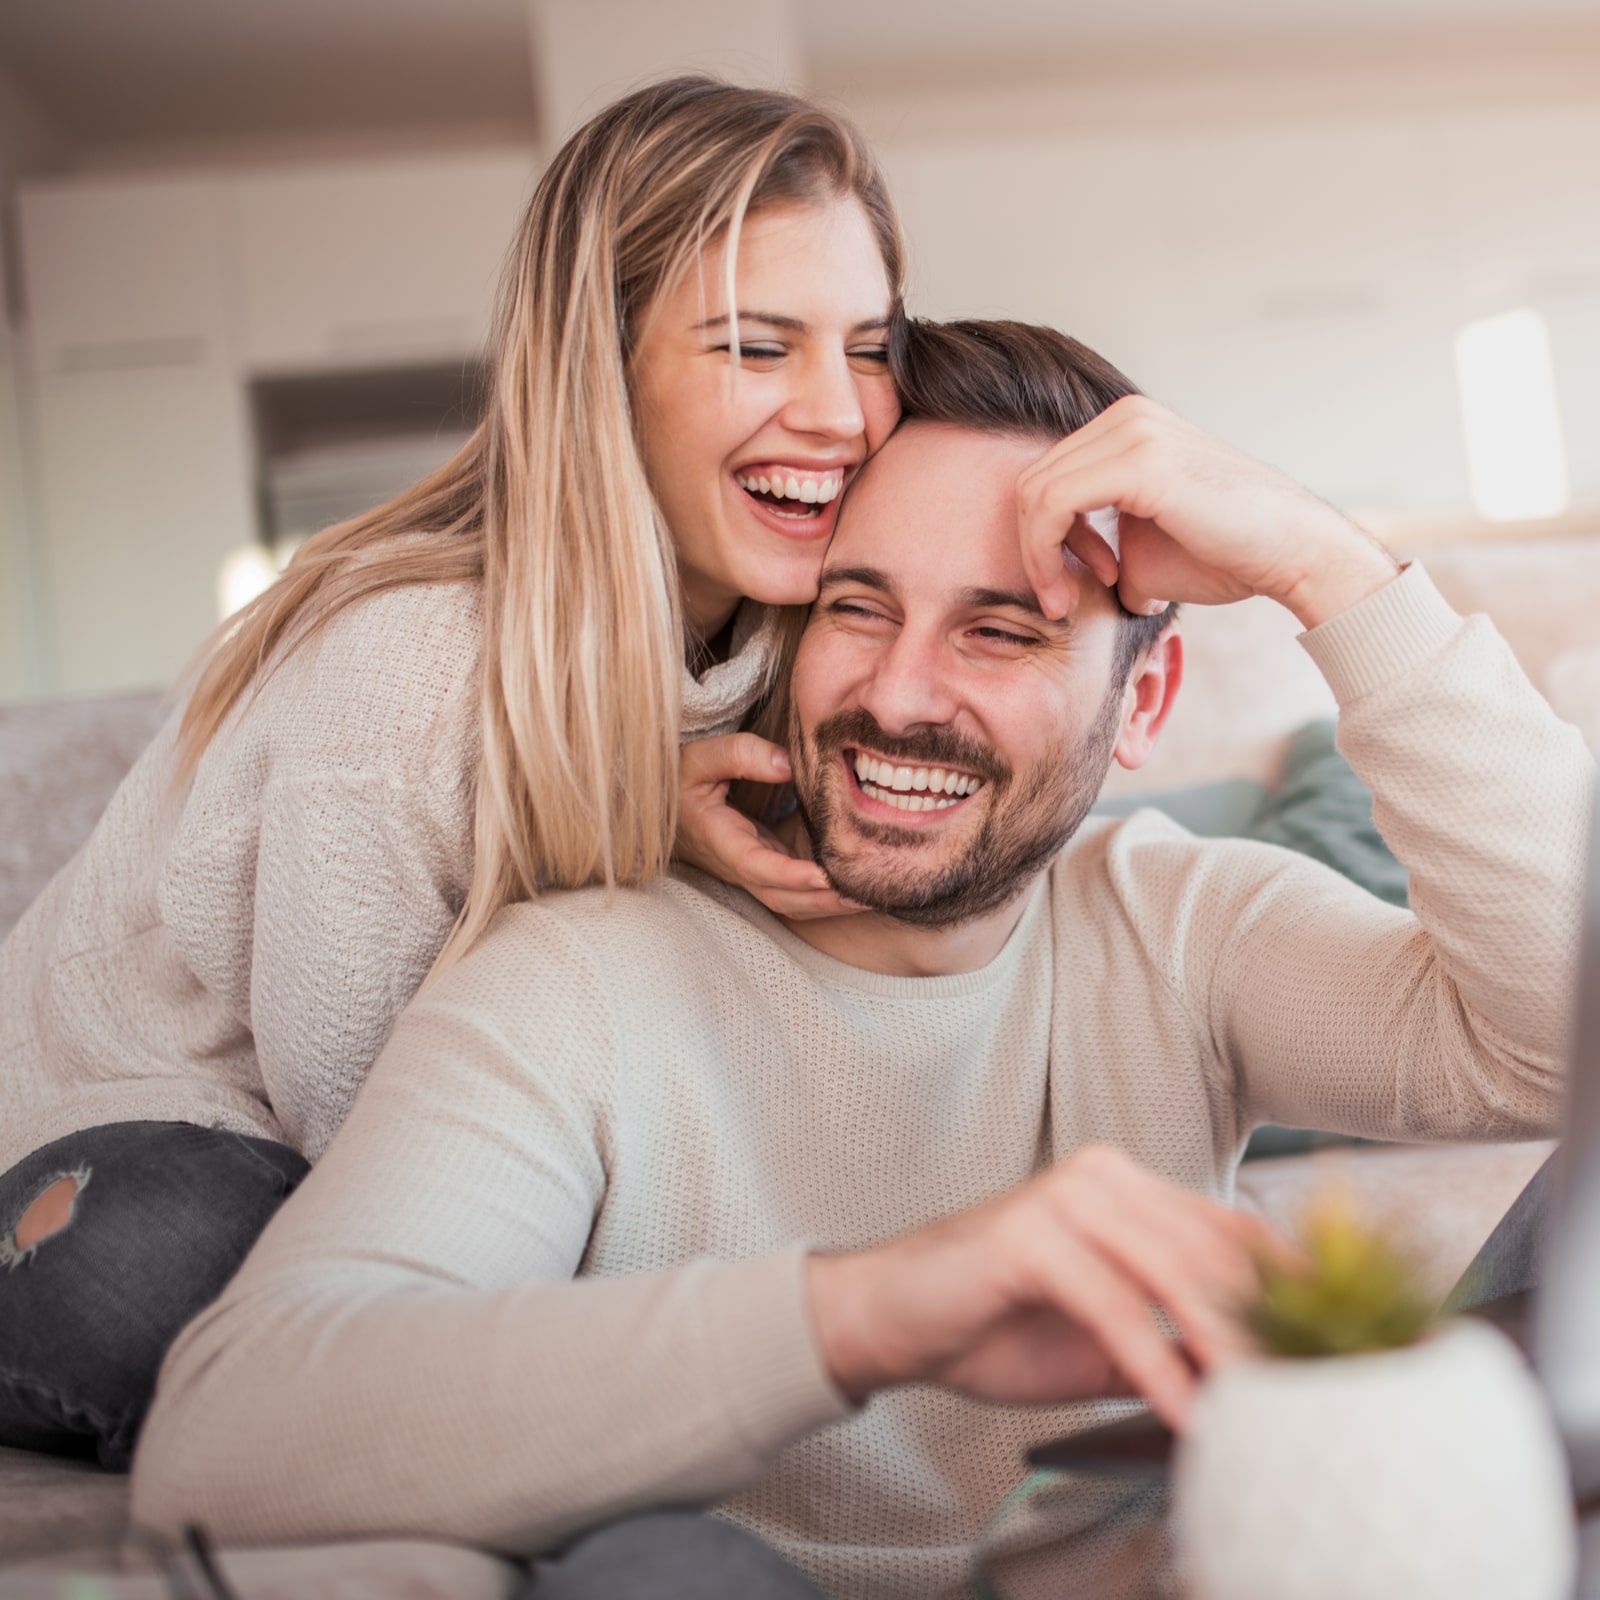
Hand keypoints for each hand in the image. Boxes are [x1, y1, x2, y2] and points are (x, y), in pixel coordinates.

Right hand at [676, 734, 862, 920]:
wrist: (667, 806)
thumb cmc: (681, 781)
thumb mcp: (698, 758)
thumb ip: (739, 754)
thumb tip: (786, 765)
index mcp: (721, 840)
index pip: (757, 866)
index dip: (790, 876)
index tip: (824, 876)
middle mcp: (738, 865)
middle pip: (782, 897)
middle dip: (822, 901)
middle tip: (865, 895)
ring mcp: (753, 871)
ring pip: (792, 901)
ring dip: (829, 905)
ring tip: (870, 896)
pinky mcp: (766, 866)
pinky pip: (796, 890)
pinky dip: (825, 894)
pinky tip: (855, 884)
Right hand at [806, 1145, 1299, 1430]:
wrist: (892, 1320)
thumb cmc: (995, 1325)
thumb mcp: (1105, 1344)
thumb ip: (1175, 1350)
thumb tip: (1260, 1395)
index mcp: (1127, 1188)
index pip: (1235, 1230)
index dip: (1297, 1287)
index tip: (1352, 1344)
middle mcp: (1104, 1176)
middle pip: (1218, 1252)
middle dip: (1275, 1329)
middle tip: (1325, 1393)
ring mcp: (1066, 1197)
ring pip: (1177, 1273)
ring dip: (1230, 1350)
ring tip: (1273, 1412)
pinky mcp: (1031, 1234)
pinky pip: (1116, 1305)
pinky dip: (1160, 1366)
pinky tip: (1188, 1414)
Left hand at [1016, 396, 1398, 629]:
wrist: (1291, 553)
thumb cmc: (1224, 555)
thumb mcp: (1141, 549)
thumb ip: (1095, 546)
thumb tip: (1059, 577)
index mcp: (1126, 427)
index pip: (1047, 477)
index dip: (1044, 539)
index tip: (1072, 584)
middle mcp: (1126, 416)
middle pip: (1033, 482)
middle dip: (1036, 549)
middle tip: (1060, 599)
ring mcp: (1132, 431)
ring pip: (1034, 493)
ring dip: (1039, 556)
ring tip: (1067, 599)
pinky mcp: (1138, 460)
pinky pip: (1053, 504)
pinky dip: (1047, 552)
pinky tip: (1081, 585)